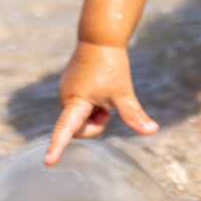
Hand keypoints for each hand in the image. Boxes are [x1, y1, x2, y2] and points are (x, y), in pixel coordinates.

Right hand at [43, 41, 157, 164]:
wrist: (100, 38)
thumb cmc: (111, 64)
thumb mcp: (123, 92)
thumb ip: (134, 115)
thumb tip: (152, 131)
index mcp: (75, 102)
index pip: (64, 130)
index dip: (57, 147)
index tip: (49, 162)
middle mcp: (65, 98)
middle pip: (78, 128)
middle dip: (96, 124)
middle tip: (108, 109)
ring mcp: (66, 91)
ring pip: (80, 116)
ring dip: (94, 113)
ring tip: (104, 94)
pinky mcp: (69, 85)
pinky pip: (79, 105)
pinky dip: (91, 104)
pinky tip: (98, 87)